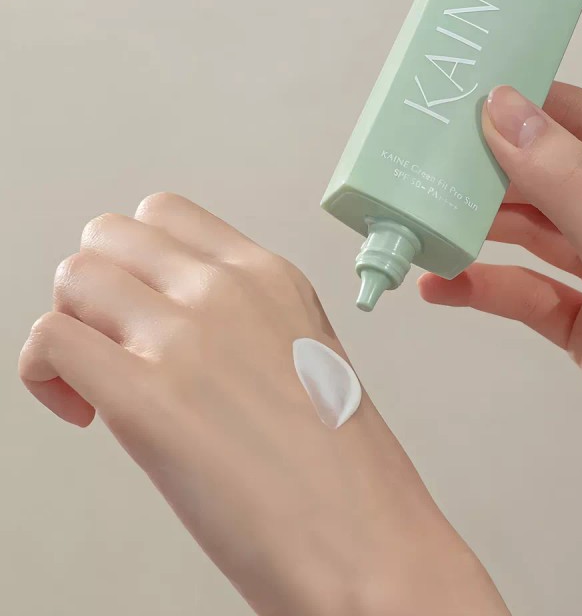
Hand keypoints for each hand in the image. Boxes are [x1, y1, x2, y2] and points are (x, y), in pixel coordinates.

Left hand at [20, 193, 508, 615]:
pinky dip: (44, 372)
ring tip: (97, 383)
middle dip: (96, 286)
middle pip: (109, 235)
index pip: (166, 213)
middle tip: (112, 341)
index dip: (135, 258)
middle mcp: (229, 290)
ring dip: (70, 326)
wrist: (368, 538)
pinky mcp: (148, 401)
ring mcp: (189, 338)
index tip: (140, 305)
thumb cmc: (344, 466)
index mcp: (272, 276)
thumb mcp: (306, 353)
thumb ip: (243, 319)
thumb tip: (171, 323)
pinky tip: (84, 413)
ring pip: (75, 278)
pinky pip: (52, 342)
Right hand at [420, 84, 581, 614]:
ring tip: (428, 221)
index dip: (532, 107)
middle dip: (497, 175)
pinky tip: (445, 285)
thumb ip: (567, 184)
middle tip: (432, 161)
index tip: (468, 94)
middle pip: (559, 180)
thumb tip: (506, 111)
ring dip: (485, 231)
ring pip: (539, 237)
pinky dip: (487, 287)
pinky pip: (529, 293)